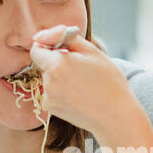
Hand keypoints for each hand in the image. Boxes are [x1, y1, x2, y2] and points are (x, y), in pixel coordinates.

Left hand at [28, 24, 140, 138]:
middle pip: (44, 64)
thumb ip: (64, 37)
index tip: (62, 51)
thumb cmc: (109, 81)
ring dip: (60, 78)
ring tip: (82, 85)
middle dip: (57, 63)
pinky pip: (51, 94)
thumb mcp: (92, 51)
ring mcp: (49, 96)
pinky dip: (60, 93)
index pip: (36, 49)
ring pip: (48, 79)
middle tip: (81, 70)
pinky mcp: (51, 109)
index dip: (48, 47)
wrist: (115, 115)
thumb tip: (39, 36)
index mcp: (58, 63)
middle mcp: (49, 81)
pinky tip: (78, 96)